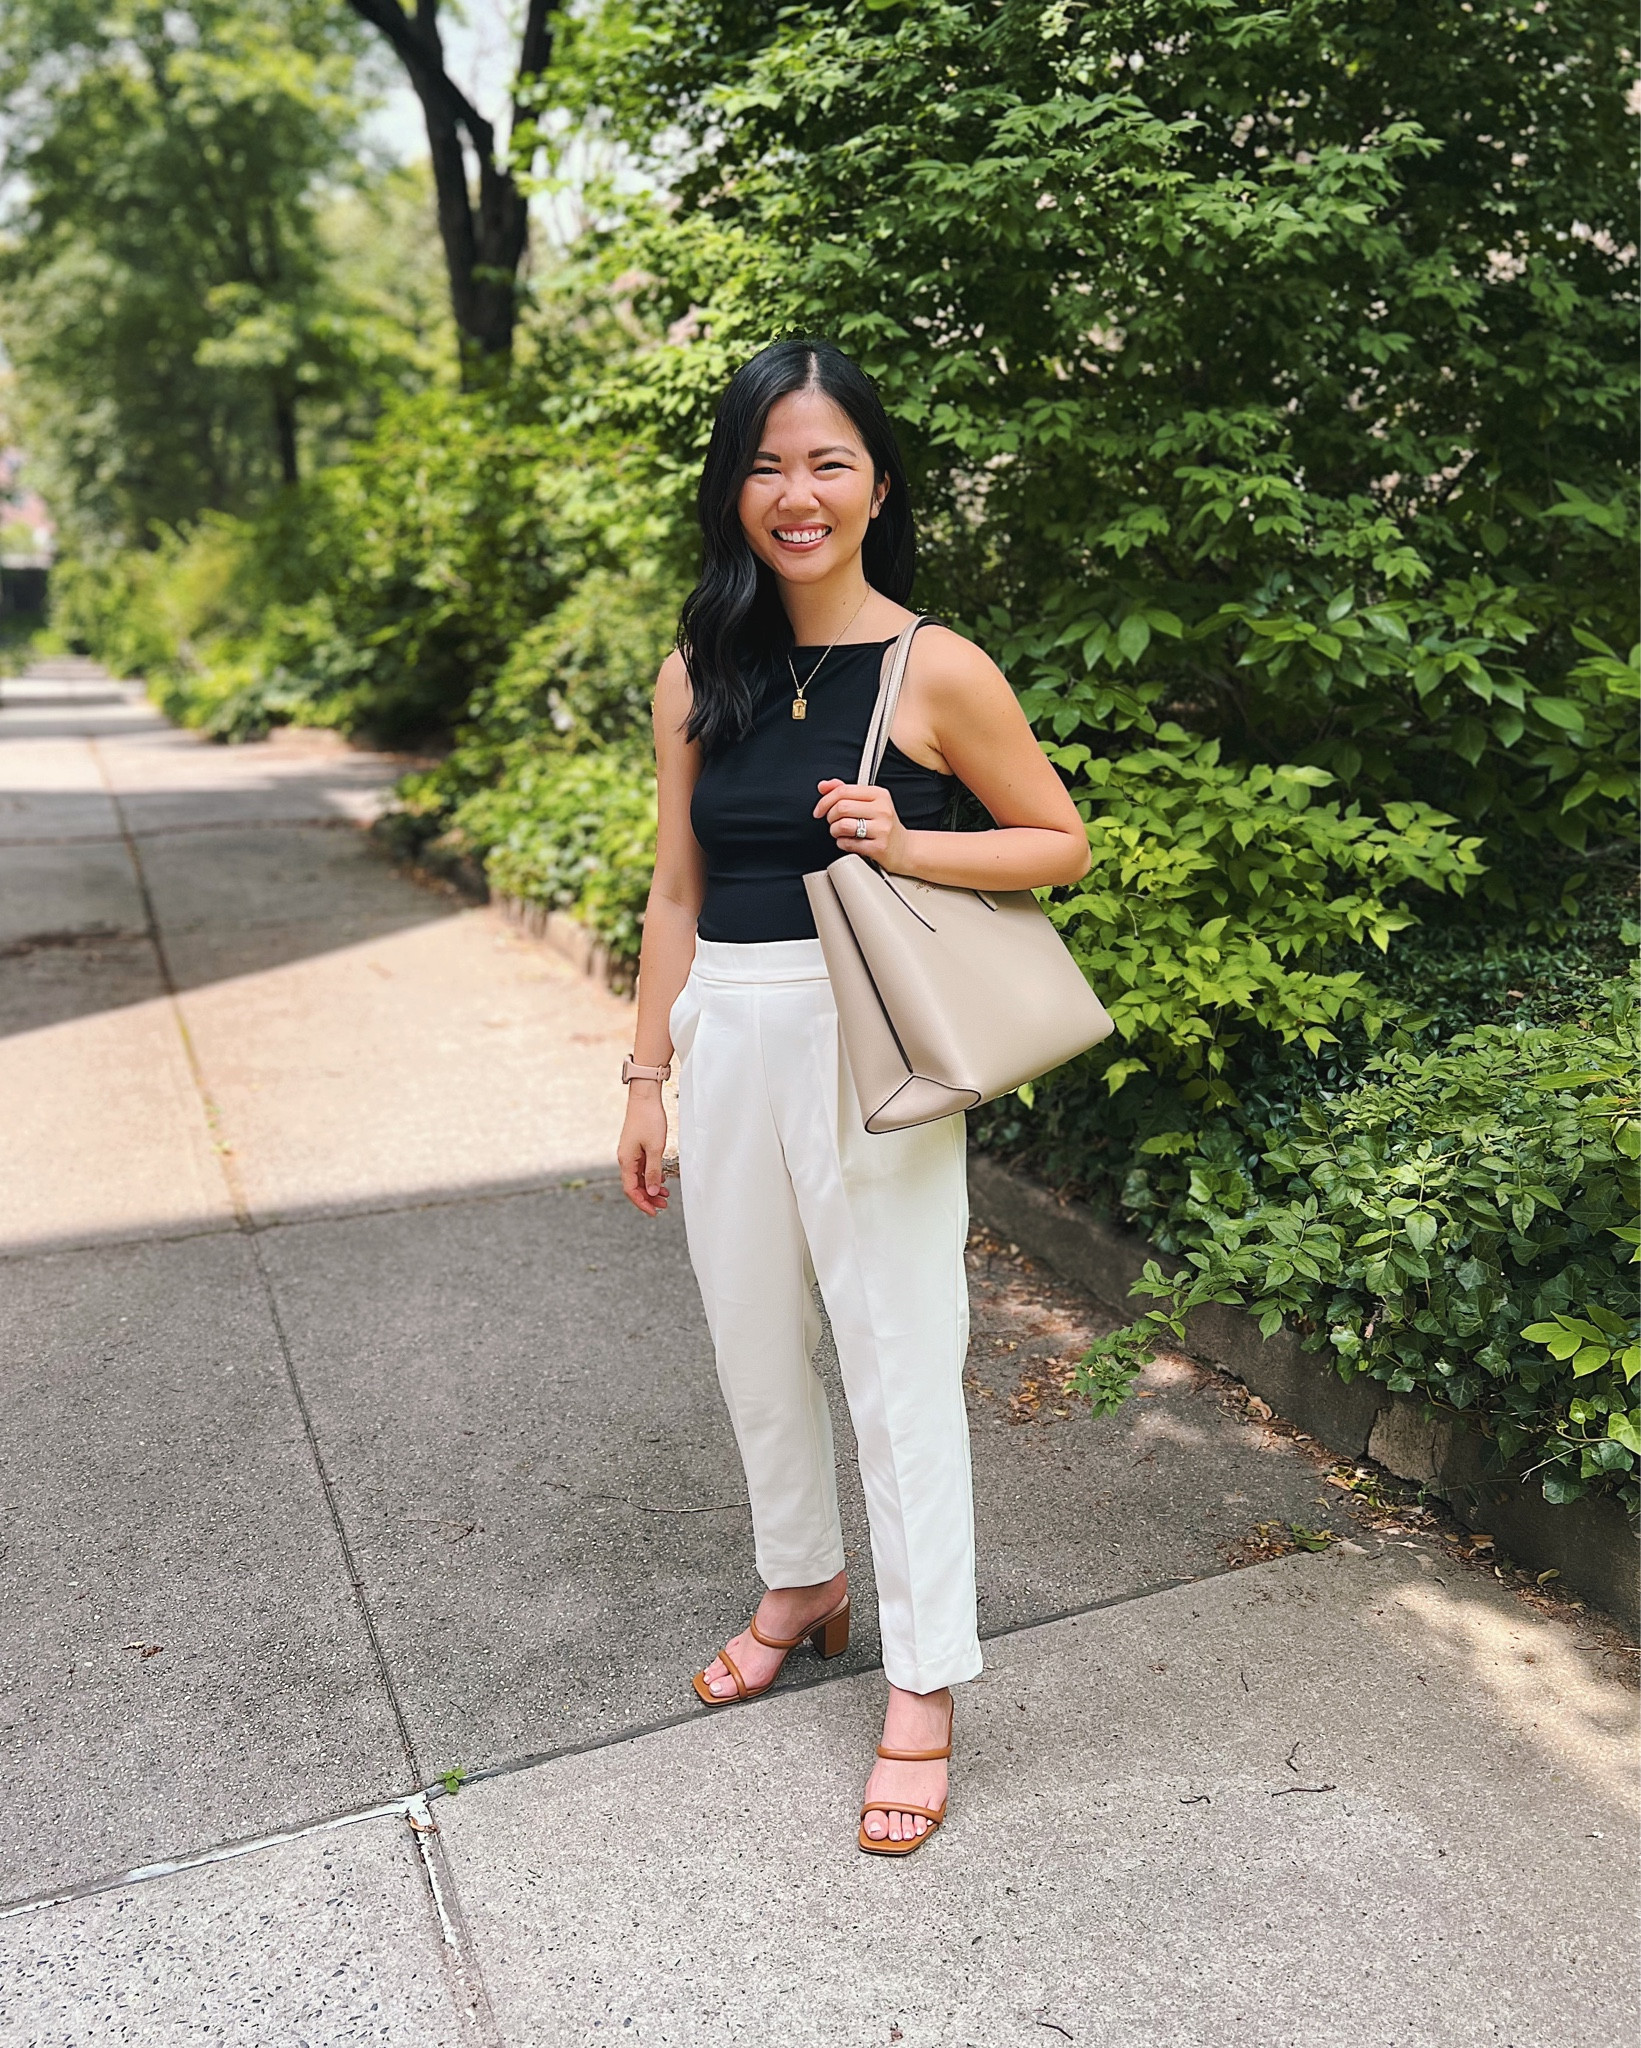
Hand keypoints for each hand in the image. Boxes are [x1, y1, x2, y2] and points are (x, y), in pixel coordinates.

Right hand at [618, 1085, 670, 1216]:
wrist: (645, 1097)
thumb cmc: (649, 1119)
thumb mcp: (655, 1148)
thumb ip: (653, 1171)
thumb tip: (651, 1192)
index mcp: (626, 1160)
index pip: (631, 1189)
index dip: (642, 1203)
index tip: (654, 1212)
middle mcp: (625, 1158)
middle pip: (634, 1185)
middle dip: (648, 1198)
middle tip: (663, 1206)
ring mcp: (630, 1153)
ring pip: (638, 1177)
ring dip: (650, 1188)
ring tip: (665, 1196)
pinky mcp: (636, 1147)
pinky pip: (641, 1168)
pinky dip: (650, 1176)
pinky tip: (661, 1181)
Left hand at [813, 780, 907, 868]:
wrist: (904, 848)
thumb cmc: (883, 825)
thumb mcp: (869, 803)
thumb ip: (845, 792)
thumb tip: (823, 785)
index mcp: (879, 794)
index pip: (843, 791)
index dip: (825, 801)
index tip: (820, 810)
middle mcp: (882, 809)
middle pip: (841, 807)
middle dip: (830, 817)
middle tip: (834, 822)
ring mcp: (882, 829)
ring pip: (842, 825)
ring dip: (834, 831)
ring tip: (841, 833)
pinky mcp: (879, 847)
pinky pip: (848, 843)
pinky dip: (842, 843)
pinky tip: (849, 842)